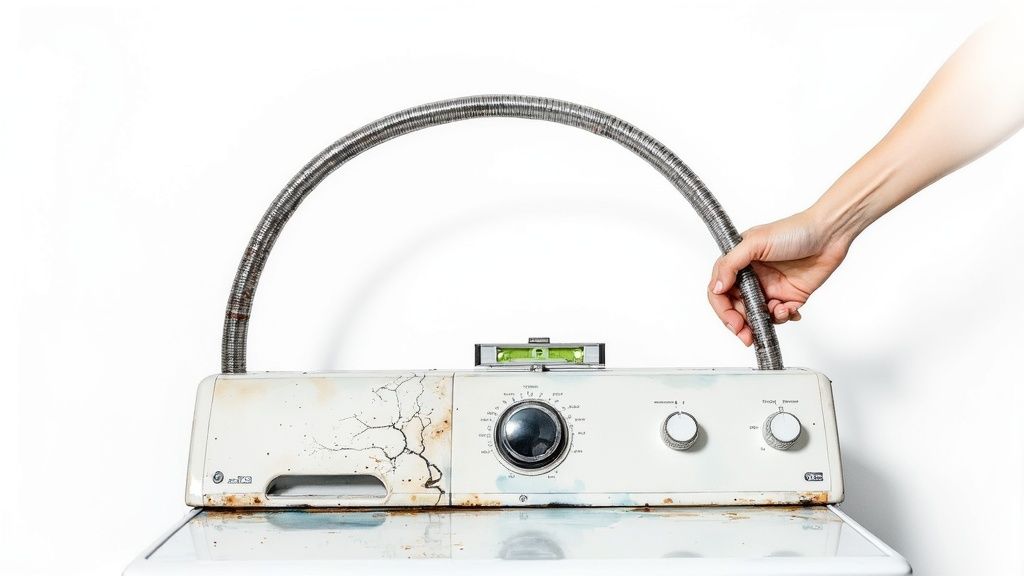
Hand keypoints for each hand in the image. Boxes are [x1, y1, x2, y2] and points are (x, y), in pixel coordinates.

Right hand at [707, 209, 850, 345]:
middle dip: (740, 324)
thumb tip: (716, 288)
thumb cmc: (794, 230)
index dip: (723, 309)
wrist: (830, 235)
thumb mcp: (755, 242)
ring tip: (778, 311)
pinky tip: (790, 308)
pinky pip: (780, 316)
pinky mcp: (789, 297)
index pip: (719, 291)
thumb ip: (730, 264)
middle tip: (746, 335)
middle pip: (735, 309)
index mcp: (739, 263)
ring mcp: (770, 288)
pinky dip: (784, 317)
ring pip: (757, 316)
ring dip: (764, 320)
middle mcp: (752, 277)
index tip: (733, 322)